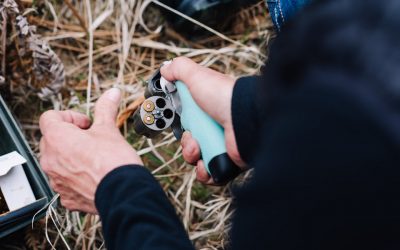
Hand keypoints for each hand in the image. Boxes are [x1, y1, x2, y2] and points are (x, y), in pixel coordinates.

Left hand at [39, 88, 142, 212]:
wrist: (124, 193)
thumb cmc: (114, 162)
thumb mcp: (109, 129)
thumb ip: (106, 108)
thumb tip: (112, 93)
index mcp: (57, 138)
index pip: (49, 117)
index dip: (70, 117)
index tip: (87, 124)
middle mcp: (50, 160)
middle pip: (51, 139)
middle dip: (70, 136)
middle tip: (92, 139)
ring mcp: (56, 180)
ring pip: (57, 161)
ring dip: (71, 156)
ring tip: (94, 158)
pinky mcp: (66, 197)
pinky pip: (65, 182)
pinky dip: (76, 177)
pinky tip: (93, 176)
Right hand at [160, 57, 245, 184]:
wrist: (245, 116)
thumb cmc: (223, 95)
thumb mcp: (197, 75)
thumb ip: (179, 69)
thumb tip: (165, 70)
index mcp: (210, 114)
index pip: (190, 128)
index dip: (184, 131)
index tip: (183, 126)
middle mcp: (217, 131)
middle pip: (192, 146)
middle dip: (187, 146)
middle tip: (193, 141)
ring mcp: (224, 147)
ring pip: (199, 161)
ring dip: (193, 158)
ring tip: (199, 151)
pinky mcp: (231, 162)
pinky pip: (213, 174)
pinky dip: (206, 172)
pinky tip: (206, 164)